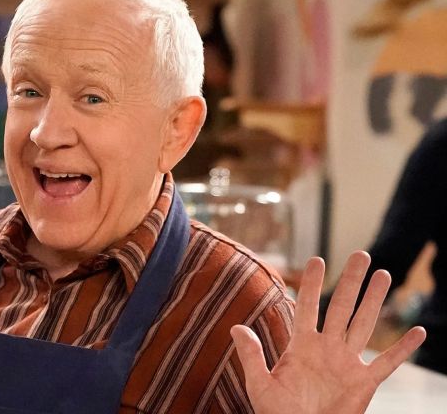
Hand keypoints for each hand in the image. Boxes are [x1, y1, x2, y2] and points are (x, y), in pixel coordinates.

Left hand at [230, 251, 426, 413]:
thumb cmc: (278, 413)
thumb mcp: (259, 384)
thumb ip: (251, 355)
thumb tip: (235, 327)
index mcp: (301, 345)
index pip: (308, 307)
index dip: (313, 285)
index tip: (317, 260)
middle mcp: (326, 348)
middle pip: (341, 307)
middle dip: (351, 281)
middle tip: (360, 254)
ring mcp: (347, 363)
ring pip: (364, 324)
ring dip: (374, 300)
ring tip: (385, 275)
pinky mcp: (364, 383)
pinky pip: (387, 363)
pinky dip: (402, 349)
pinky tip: (417, 332)